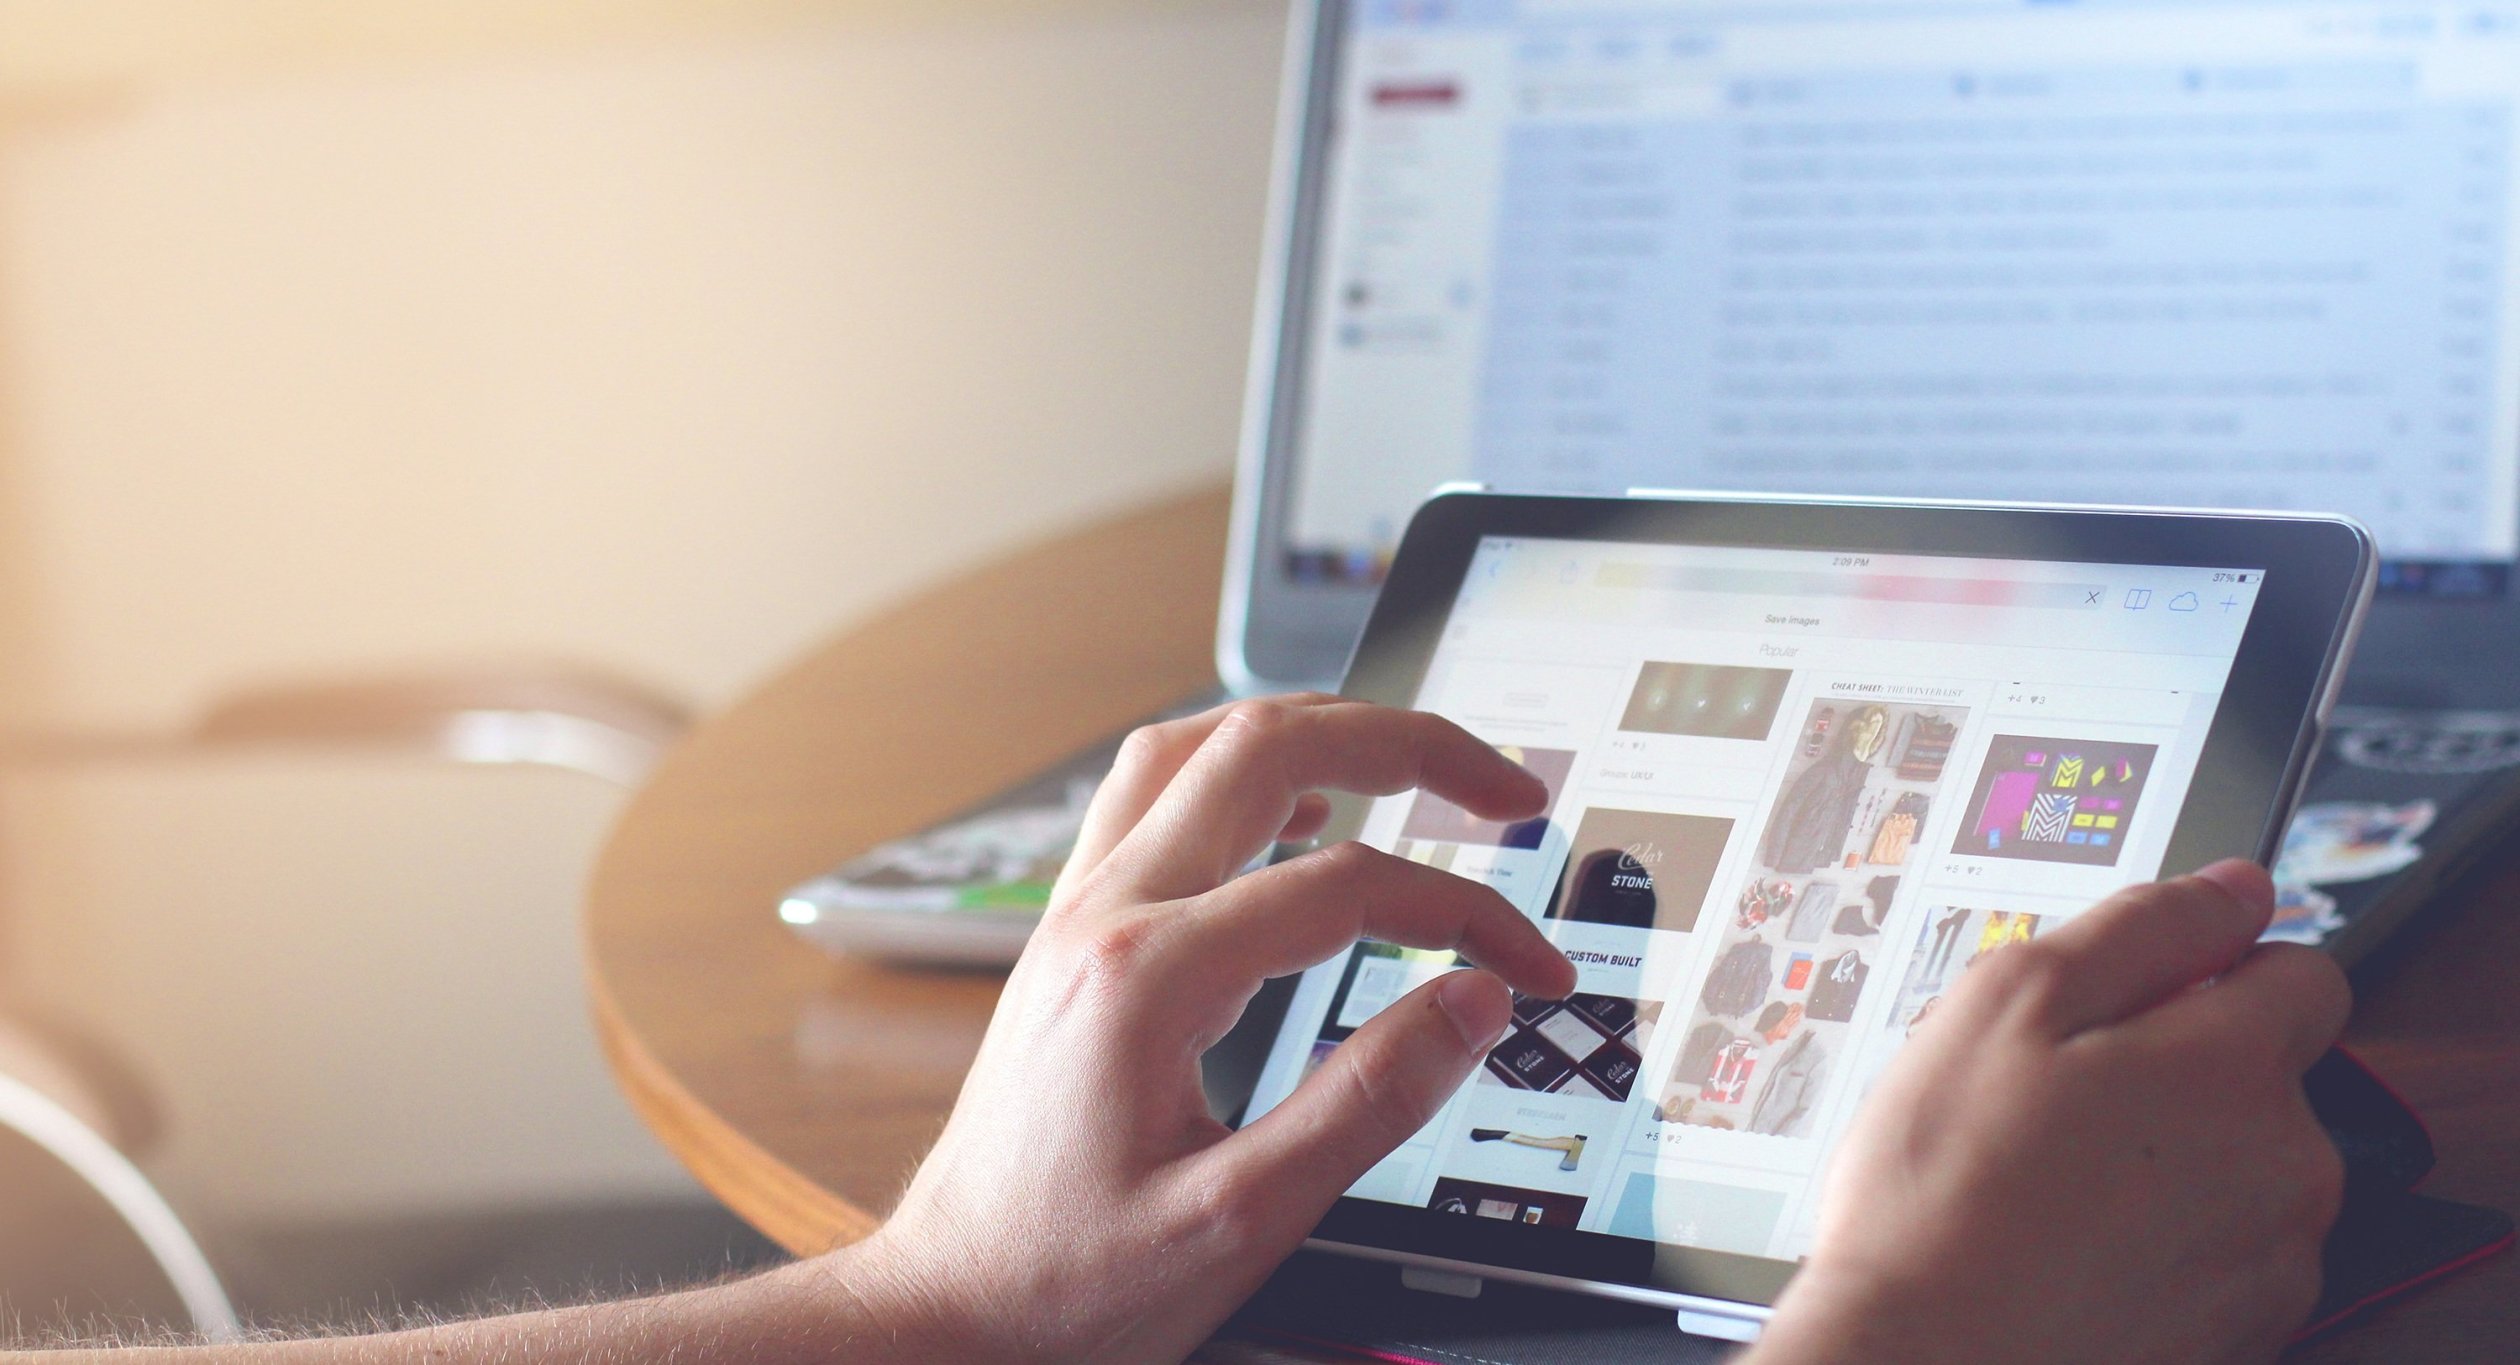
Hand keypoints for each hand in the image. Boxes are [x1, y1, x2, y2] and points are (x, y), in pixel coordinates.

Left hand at [822, 697, 1576, 1361]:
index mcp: (1148, 977)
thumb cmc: (1068, 1279)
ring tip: (1411, 761)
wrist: (946, 1306)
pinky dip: (1242, 773)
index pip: (1346, 886)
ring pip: (1197, 745)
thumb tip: (1472, 1005)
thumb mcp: (1241, 1221)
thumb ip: (1368, 1103)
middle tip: (1500, 788)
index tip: (1529, 966)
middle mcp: (1103, 915)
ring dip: (1316, 733)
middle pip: (1264, 747)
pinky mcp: (1071, 936)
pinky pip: (1152, 796)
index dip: (1464, 913)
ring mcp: (1077, 914)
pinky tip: (1298, 811)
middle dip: (1404, 743)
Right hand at [1749, 861, 2350, 1364]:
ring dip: (2171, 1160)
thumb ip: (2139, 928)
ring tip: (2052, 1178)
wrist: (1924, 1364)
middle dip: (2177, 1069)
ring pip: (2242, 1167)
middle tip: (2055, 1096)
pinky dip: (2166, 1242)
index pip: (2301, 970)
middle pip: (2265, 1074)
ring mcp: (2271, 1259)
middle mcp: (2286, 1163)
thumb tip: (2231, 889)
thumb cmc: (1944, 1192)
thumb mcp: (2007, 1002)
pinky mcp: (2245, 1333)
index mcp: (2235, 1064)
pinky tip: (2072, 1244)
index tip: (2134, 998)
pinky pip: (2223, 1253)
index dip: (2211, 967)